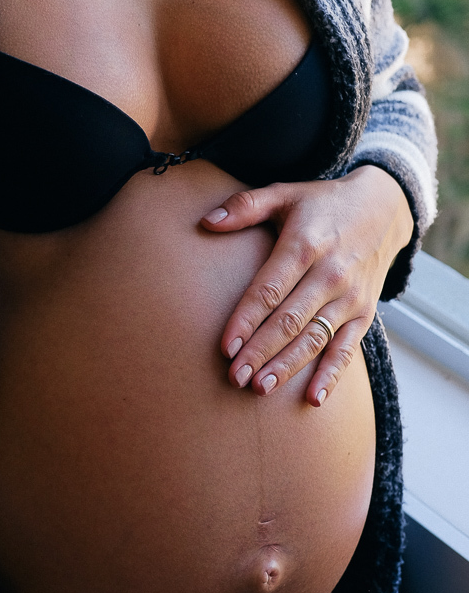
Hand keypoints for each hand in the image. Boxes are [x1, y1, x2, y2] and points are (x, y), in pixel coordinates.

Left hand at [199, 166, 413, 406]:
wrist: (384, 208)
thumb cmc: (322, 204)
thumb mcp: (285, 194)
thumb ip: (245, 206)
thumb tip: (207, 221)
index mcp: (304, 246)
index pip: (269, 290)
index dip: (246, 319)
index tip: (225, 346)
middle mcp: (330, 274)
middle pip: (290, 321)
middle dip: (260, 352)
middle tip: (234, 377)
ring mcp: (350, 297)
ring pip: (315, 338)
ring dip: (288, 366)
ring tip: (260, 388)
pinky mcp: (365, 313)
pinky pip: (347, 349)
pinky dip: (332, 375)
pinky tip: (312, 399)